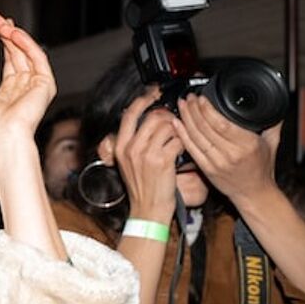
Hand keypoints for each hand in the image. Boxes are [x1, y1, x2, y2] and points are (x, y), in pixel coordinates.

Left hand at [0, 11, 55, 156]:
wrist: (1, 138)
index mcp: (9, 91)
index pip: (9, 58)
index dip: (2, 40)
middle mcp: (24, 87)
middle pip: (18, 52)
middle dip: (7, 33)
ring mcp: (35, 85)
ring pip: (27, 52)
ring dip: (15, 35)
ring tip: (2, 24)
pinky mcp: (45, 84)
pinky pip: (37, 57)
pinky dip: (27, 43)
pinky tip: (14, 33)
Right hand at [112, 90, 182, 223]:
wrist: (148, 210)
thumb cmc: (142, 188)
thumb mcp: (128, 163)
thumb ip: (133, 142)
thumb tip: (148, 120)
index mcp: (121, 146)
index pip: (130, 113)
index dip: (143, 100)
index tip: (153, 93)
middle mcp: (131, 148)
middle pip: (152, 117)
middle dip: (167, 117)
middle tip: (173, 123)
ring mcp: (146, 154)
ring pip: (167, 127)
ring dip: (177, 131)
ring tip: (177, 141)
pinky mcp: (163, 160)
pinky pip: (177, 141)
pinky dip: (183, 144)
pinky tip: (182, 151)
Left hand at [173, 95, 279, 203]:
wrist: (254, 194)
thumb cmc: (263, 169)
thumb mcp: (272, 143)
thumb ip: (272, 122)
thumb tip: (273, 105)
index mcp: (247, 145)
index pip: (222, 124)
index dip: (208, 109)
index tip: (201, 98)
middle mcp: (231, 154)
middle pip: (206, 127)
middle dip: (194, 109)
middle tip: (189, 98)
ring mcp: (216, 162)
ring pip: (196, 136)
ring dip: (186, 118)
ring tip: (182, 105)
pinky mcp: (206, 169)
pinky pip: (191, 149)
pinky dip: (182, 134)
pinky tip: (176, 123)